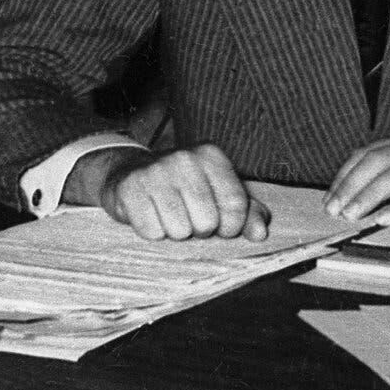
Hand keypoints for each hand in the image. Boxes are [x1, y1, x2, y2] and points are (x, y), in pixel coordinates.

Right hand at [88, 144, 270, 241]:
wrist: (129, 172)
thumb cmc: (184, 188)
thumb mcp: (219, 193)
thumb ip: (247, 213)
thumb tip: (260, 234)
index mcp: (211, 155)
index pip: (236, 206)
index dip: (230, 227)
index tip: (220, 226)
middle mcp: (184, 158)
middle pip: (207, 222)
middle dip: (199, 230)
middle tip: (188, 216)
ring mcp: (155, 171)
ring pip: (179, 231)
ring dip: (174, 232)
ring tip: (168, 215)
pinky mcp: (130, 188)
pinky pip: (152, 232)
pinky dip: (152, 232)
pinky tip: (150, 214)